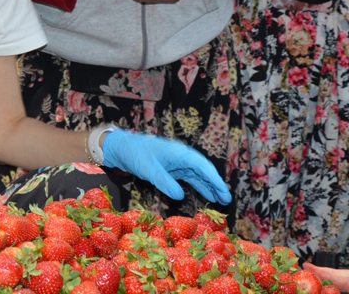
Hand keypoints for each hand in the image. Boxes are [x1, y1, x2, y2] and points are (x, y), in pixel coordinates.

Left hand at [101, 128, 230, 203]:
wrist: (122, 147)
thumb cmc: (135, 154)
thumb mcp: (149, 169)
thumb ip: (165, 183)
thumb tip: (181, 197)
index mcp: (179, 153)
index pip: (203, 167)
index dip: (215, 181)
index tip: (224, 193)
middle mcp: (182, 156)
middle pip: (204, 171)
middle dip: (215, 185)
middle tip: (226, 200)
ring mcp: (177, 162)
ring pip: (197, 175)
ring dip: (208, 187)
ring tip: (220, 200)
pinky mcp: (172, 168)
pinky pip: (189, 177)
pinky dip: (198, 186)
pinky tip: (205, 195)